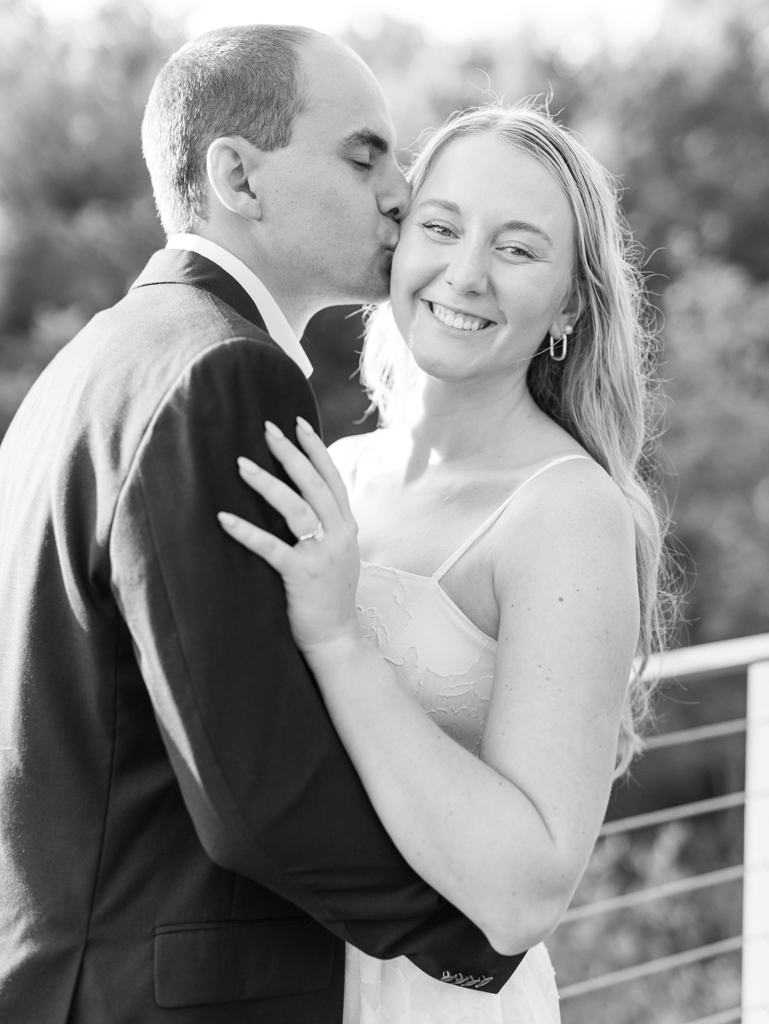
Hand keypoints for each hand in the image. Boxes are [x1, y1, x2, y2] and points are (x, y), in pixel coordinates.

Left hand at [218, 417, 362, 654]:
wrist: (339, 638)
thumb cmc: (330, 597)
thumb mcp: (339, 555)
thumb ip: (328, 527)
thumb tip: (304, 501)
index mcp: (347, 527)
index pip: (332, 478)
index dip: (315, 449)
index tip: (297, 423)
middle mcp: (340, 535)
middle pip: (313, 484)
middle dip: (289, 453)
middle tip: (266, 429)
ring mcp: (323, 555)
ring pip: (296, 508)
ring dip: (267, 483)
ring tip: (241, 464)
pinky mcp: (303, 575)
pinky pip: (271, 547)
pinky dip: (246, 531)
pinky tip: (224, 518)